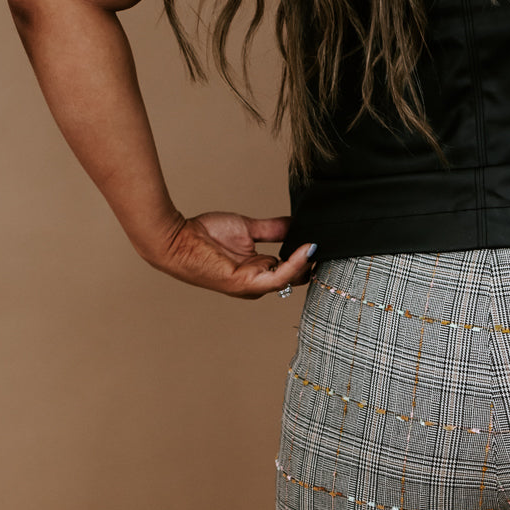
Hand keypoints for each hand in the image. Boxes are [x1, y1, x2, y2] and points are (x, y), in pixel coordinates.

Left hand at [135, 211, 316, 297]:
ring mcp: (253, 285)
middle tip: (332, 245)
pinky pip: (279, 276)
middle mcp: (259, 281)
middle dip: (314, 263)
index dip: (309, 256)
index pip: (292, 269)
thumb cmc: (204, 235)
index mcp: (260, 270)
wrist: (177, 239)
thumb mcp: (247, 228)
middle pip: (296, 277)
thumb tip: (296, 224)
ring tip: (321, 246)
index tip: (324, 240)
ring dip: (308, 263)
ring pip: (291, 279)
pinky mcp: (246, 283)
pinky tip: (307, 249)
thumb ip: (273, 229)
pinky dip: (295, 264)